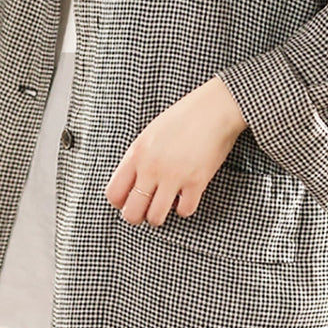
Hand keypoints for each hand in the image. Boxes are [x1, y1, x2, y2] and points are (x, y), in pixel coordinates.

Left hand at [104, 75, 246, 226]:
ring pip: (156, 217)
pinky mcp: (196, 182)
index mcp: (136, 154)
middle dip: (138, 216)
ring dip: (160, 215)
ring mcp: (173, 176)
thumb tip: (131, 185)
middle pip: (131, 212)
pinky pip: (184, 211)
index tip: (131, 200)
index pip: (114, 193)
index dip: (121, 203)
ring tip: (166, 204)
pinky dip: (185, 208)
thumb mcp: (149, 135)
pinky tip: (186, 196)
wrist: (213, 109)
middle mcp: (151, 167)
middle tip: (147, 208)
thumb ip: (138, 159)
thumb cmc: (182, 119)